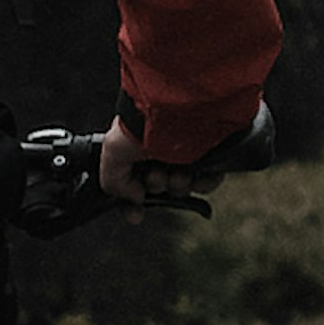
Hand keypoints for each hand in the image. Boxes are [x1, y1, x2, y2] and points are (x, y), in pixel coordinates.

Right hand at [96, 99, 271, 205]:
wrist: (181, 110)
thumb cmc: (144, 122)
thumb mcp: (111, 153)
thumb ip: (114, 182)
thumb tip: (135, 197)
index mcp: (137, 142)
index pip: (133, 179)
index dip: (132, 202)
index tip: (136, 214)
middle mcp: (162, 146)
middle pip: (160, 186)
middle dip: (157, 189)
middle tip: (156, 177)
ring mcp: (188, 149)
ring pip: (183, 186)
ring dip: (178, 187)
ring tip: (176, 173)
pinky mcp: (212, 151)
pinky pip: (208, 179)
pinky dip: (202, 182)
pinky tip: (195, 175)